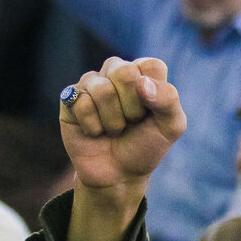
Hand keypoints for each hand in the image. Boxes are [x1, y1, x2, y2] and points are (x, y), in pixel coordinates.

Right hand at [60, 56, 185, 192]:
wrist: (118, 174)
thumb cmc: (146, 146)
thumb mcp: (171, 127)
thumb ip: (168, 99)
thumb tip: (142, 82)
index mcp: (144, 74)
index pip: (152, 66)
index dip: (154, 95)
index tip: (151, 113)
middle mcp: (116, 72)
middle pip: (124, 72)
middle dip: (132, 107)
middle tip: (131, 122)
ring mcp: (92, 83)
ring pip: (101, 89)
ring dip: (113, 120)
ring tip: (114, 129)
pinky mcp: (70, 98)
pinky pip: (82, 104)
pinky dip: (94, 126)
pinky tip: (96, 131)